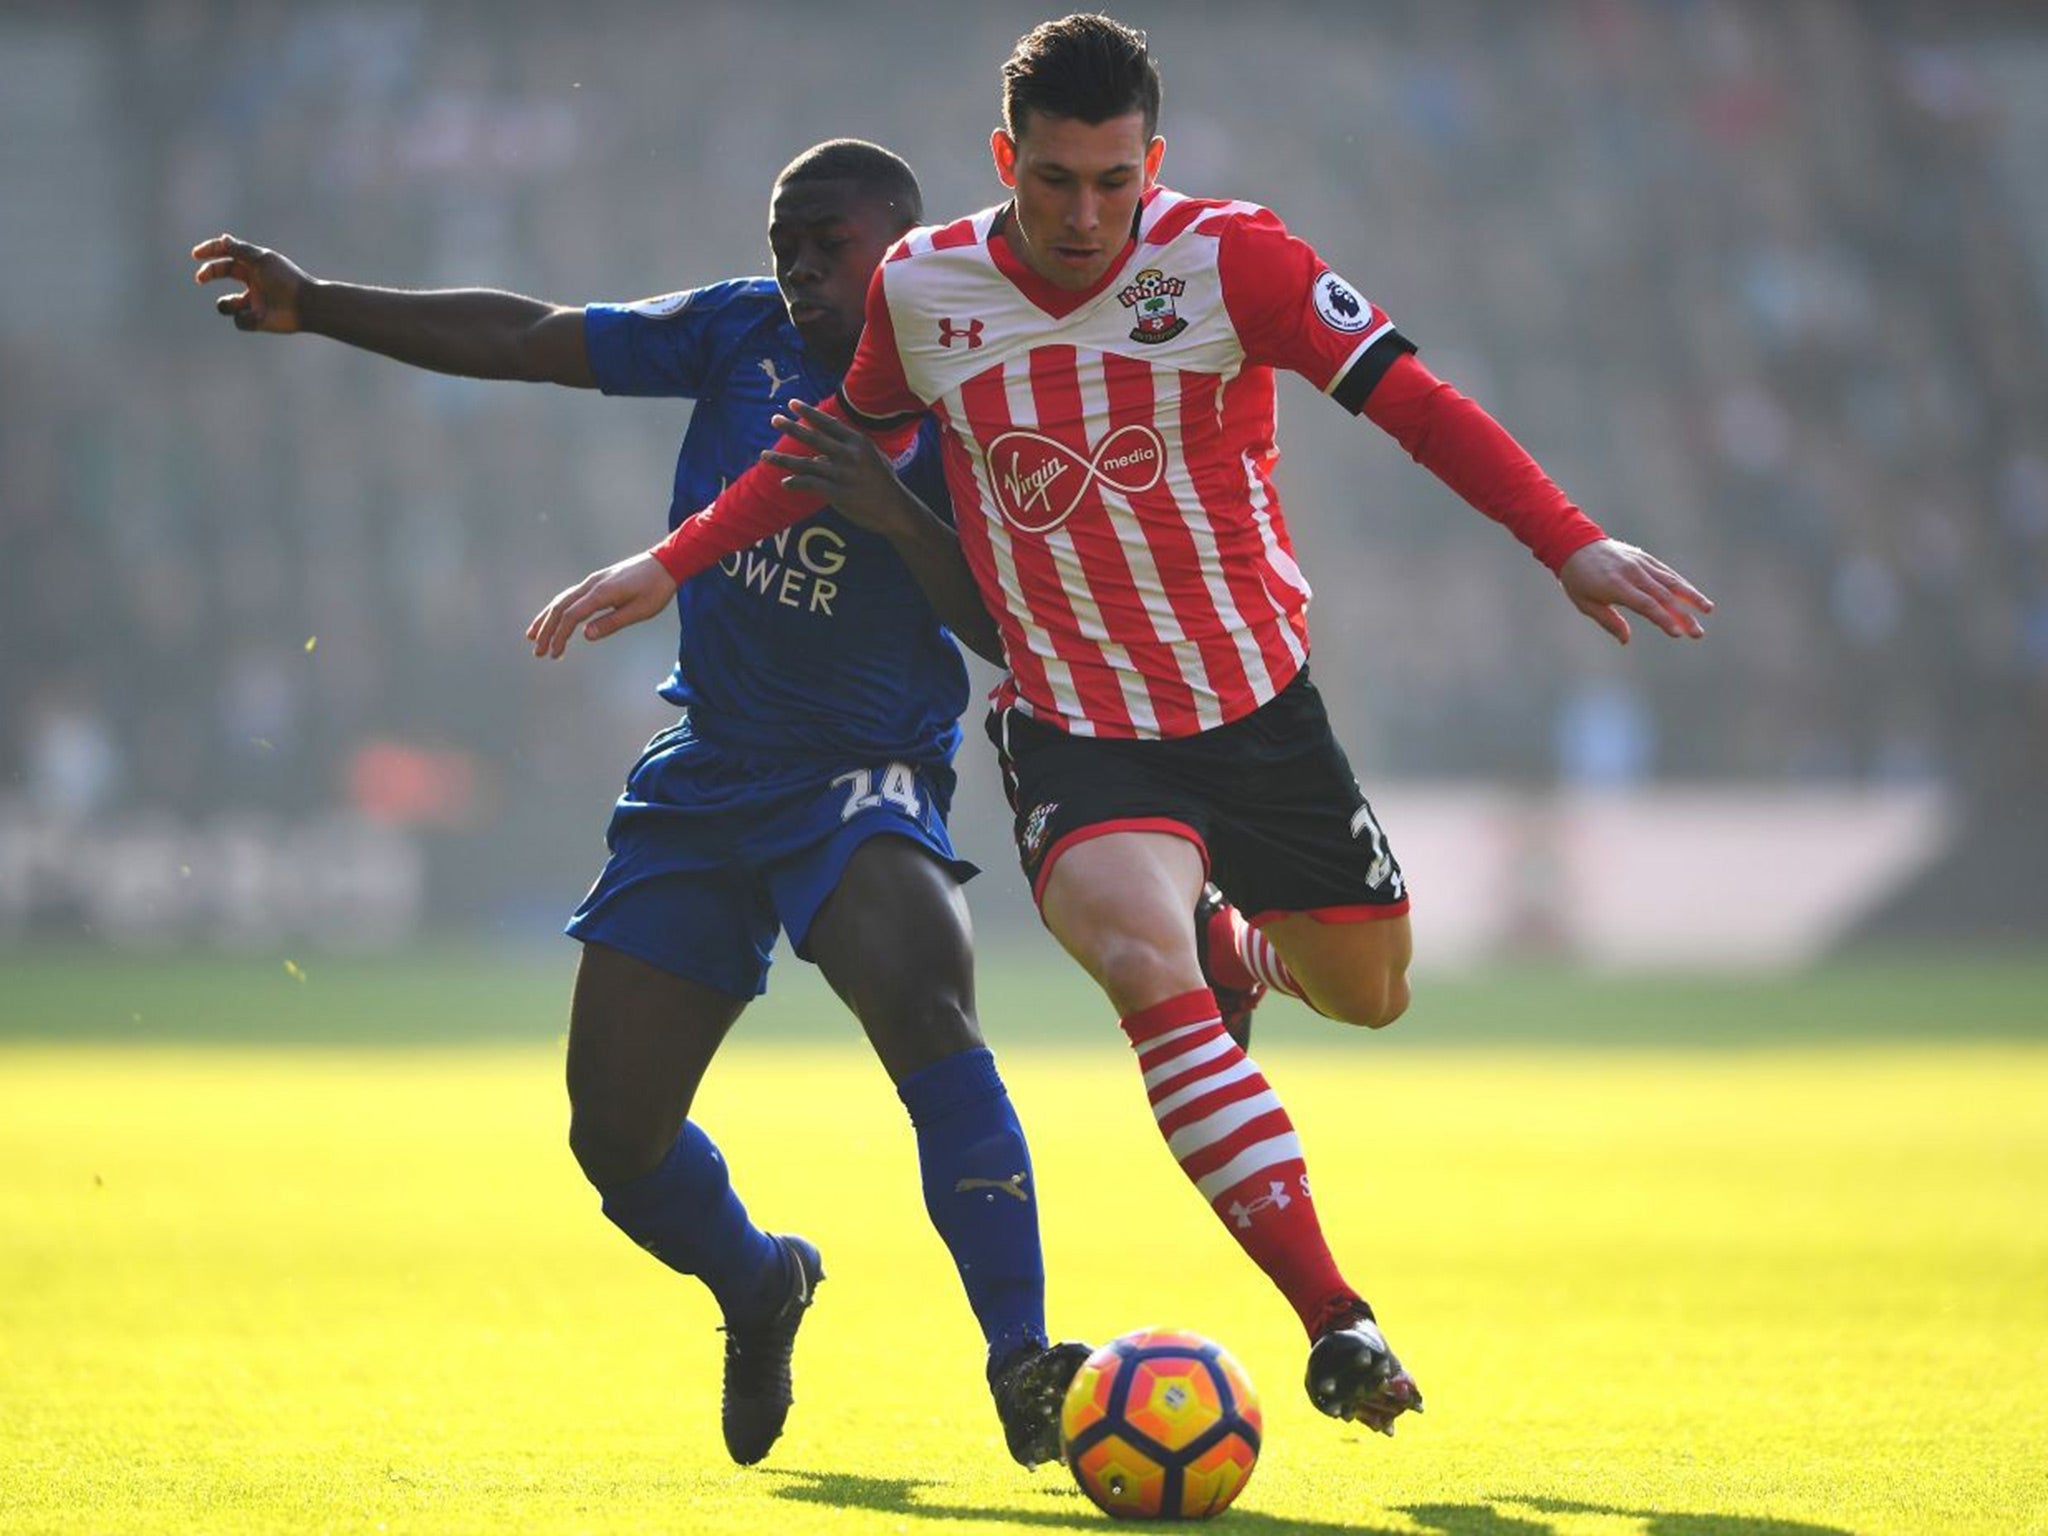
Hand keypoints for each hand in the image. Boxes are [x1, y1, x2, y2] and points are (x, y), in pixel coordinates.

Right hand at [190, 233, 309, 332]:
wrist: (305, 306)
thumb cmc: (286, 279)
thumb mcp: (261, 260)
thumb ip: (240, 249)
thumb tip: (223, 238)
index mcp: (253, 265)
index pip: (226, 254)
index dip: (210, 252)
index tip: (196, 254)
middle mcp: (252, 281)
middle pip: (221, 273)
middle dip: (208, 274)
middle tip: (200, 278)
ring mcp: (253, 302)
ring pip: (226, 305)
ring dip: (227, 304)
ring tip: (241, 305)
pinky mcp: (256, 320)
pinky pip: (239, 321)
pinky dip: (246, 317)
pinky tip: (261, 316)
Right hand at [526, 553, 677, 657]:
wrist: (667, 562)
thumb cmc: (656, 588)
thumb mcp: (639, 611)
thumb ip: (612, 623)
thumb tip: (585, 636)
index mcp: (602, 592)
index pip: (571, 616)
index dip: (560, 636)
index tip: (554, 654)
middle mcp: (592, 584)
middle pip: (560, 607)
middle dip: (546, 630)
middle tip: (538, 652)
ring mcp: (593, 580)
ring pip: (562, 599)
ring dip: (547, 618)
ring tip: (533, 636)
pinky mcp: (598, 581)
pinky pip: (571, 595)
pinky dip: (559, 608)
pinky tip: (555, 618)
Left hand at [761, 400, 916, 538]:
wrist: (896, 511)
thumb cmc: (884, 484)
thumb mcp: (872, 460)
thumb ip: (848, 453)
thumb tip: (819, 456)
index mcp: (859, 442)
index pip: (829, 423)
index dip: (809, 412)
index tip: (793, 404)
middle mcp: (849, 455)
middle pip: (813, 437)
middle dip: (791, 427)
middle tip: (774, 419)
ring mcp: (843, 474)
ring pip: (805, 463)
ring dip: (782, 459)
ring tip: (764, 455)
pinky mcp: (838, 493)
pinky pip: (810, 485)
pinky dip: (795, 483)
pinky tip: (785, 483)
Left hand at [1557, 538, 1712, 643]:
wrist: (1574, 544)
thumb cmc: (1577, 579)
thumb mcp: (1586, 604)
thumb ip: (1608, 621)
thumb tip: (1626, 640)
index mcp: (1617, 586)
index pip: (1646, 605)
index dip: (1663, 619)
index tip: (1678, 633)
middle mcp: (1633, 573)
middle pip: (1664, 596)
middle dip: (1684, 615)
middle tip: (1698, 633)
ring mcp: (1640, 563)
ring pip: (1671, 581)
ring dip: (1691, 596)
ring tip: (1708, 609)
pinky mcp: (1644, 558)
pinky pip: (1666, 572)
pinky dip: (1681, 583)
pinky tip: (1693, 595)